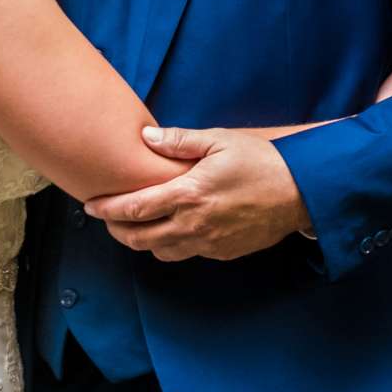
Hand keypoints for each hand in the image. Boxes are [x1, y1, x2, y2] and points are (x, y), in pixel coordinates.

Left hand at [83, 127, 310, 260]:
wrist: (301, 193)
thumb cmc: (261, 161)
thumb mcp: (219, 141)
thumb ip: (179, 140)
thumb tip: (146, 137)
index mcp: (189, 194)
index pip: (135, 208)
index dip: (108, 209)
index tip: (90, 205)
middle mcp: (194, 224)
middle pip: (140, 238)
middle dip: (117, 230)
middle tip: (106, 219)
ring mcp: (209, 243)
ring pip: (160, 252)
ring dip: (142, 242)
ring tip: (134, 226)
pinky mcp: (223, 253)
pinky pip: (187, 254)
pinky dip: (171, 245)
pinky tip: (171, 230)